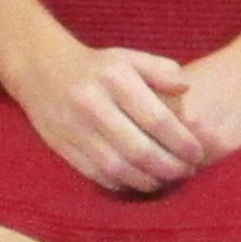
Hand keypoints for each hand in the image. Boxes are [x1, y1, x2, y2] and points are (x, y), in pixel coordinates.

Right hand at [13, 38, 206, 196]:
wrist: (42, 69)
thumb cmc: (97, 66)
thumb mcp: (129, 57)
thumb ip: (161, 70)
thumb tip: (187, 88)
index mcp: (114, 78)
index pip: (156, 118)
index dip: (181, 141)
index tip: (198, 153)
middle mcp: (93, 104)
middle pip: (137, 148)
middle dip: (168, 167)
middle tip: (187, 173)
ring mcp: (74, 128)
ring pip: (116, 167)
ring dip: (147, 181)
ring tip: (167, 181)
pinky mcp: (62, 146)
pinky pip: (96, 174)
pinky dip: (121, 184)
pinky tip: (139, 182)